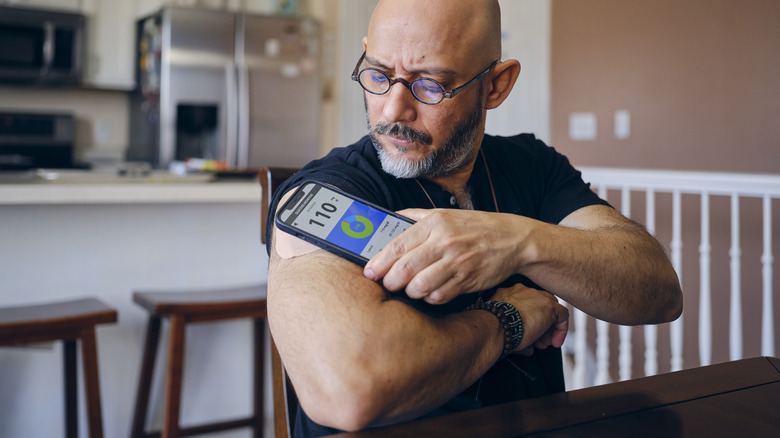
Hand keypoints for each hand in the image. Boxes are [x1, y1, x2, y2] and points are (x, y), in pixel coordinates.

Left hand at [364, 208, 525, 303]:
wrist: (513, 239)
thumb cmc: (475, 227)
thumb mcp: (444, 214)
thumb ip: (415, 216)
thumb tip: (389, 218)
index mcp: (434, 224)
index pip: (397, 246)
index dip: (379, 263)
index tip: (369, 272)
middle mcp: (444, 242)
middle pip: (405, 269)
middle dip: (390, 281)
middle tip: (387, 284)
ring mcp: (457, 262)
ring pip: (420, 286)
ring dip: (410, 292)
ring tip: (410, 289)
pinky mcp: (467, 280)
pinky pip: (439, 296)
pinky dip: (430, 298)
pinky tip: (430, 292)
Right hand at [491, 284, 568, 354]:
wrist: (495, 326)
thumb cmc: (494, 329)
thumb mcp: (502, 327)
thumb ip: (516, 333)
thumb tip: (528, 349)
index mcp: (508, 293)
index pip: (526, 303)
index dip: (529, 320)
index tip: (528, 335)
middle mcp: (523, 291)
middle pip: (539, 304)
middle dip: (540, 323)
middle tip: (537, 341)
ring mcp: (537, 296)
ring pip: (551, 308)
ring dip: (549, 327)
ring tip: (545, 344)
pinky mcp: (549, 306)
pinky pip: (563, 315)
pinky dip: (561, 329)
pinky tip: (555, 342)